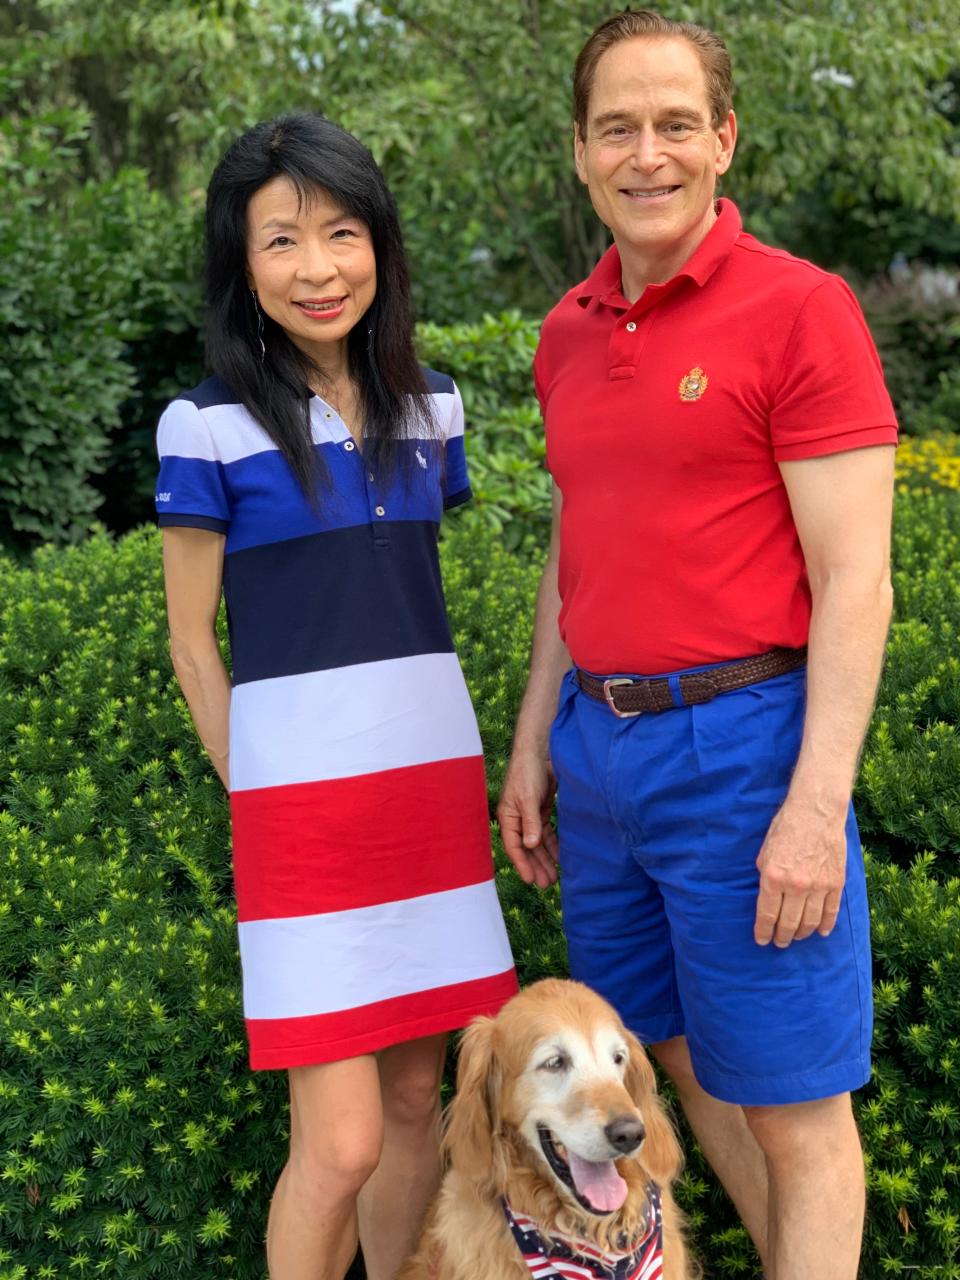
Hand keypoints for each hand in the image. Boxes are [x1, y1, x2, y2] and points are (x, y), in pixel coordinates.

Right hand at [496, 749, 559, 887]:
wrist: (540, 751)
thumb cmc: (528, 771)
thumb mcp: (528, 797)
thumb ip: (530, 822)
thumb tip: (530, 845)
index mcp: (508, 816)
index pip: (514, 846)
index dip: (522, 864)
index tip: (530, 881)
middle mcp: (518, 819)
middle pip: (526, 848)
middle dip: (536, 866)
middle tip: (547, 884)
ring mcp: (530, 815)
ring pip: (537, 843)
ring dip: (545, 858)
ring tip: (554, 876)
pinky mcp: (542, 810)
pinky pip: (547, 833)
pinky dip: (553, 845)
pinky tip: (560, 857)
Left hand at [753, 797, 846, 947]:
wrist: (816, 812)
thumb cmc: (786, 828)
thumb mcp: (764, 852)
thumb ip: (765, 877)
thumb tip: (767, 897)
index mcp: (773, 877)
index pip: (766, 915)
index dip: (763, 931)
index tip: (762, 940)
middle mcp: (795, 886)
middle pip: (788, 923)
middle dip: (782, 937)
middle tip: (779, 943)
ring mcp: (818, 886)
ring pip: (810, 922)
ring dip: (802, 934)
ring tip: (796, 938)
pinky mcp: (836, 883)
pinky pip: (831, 912)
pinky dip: (826, 925)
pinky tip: (820, 932)